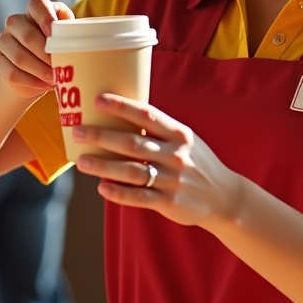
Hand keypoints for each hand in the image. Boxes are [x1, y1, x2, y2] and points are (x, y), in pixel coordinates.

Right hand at [0, 0, 73, 98]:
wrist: (34, 69)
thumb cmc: (56, 47)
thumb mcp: (66, 36)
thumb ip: (70, 32)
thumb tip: (77, 37)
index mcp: (35, 10)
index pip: (37, 5)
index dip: (46, 18)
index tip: (55, 35)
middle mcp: (16, 21)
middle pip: (27, 35)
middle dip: (46, 55)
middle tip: (60, 68)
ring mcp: (3, 39)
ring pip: (19, 57)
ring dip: (40, 71)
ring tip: (54, 79)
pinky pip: (12, 72)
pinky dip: (31, 81)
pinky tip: (43, 84)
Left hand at [73, 94, 244, 228]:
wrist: (225, 197)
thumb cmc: (197, 164)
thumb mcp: (186, 141)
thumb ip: (159, 131)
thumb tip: (120, 117)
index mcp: (179, 134)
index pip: (146, 115)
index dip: (121, 106)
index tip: (97, 99)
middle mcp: (175, 154)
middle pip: (132, 143)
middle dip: (101, 136)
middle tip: (77, 131)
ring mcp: (172, 179)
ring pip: (131, 171)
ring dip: (103, 166)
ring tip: (81, 161)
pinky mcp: (170, 202)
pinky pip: (139, 197)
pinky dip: (119, 193)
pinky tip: (102, 188)